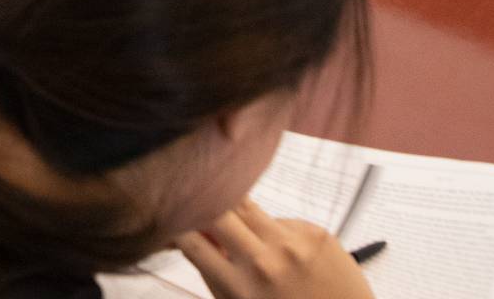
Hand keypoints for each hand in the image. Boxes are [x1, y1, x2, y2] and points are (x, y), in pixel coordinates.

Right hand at [175, 199, 373, 298]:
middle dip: (204, 208)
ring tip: (245, 230)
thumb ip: (215, 275)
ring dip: (237, 214)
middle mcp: (264, 261)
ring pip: (246, 204)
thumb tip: (193, 237)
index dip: (178, 226)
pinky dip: (275, 230)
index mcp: (240, 288)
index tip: (177, 222)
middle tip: (204, 212)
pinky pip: (281, 218)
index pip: (191, 239)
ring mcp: (292, 243)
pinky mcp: (315, 231)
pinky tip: (285, 251)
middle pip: (215, 209)